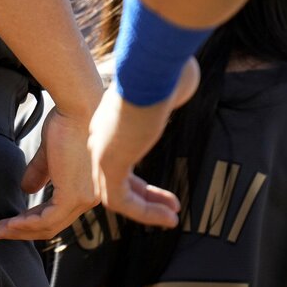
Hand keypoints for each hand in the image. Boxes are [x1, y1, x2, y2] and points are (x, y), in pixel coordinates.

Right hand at [0, 108, 95, 240]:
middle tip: (2, 231)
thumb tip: (26, 188)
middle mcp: (92, 197)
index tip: (14, 221)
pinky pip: (46, 219)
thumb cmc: (70, 120)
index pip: (61, 213)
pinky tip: (8, 223)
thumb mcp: (52, 151)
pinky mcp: (74, 195)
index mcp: (90, 186)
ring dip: (20, 230)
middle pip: (55, 224)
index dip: (35, 220)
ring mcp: (84, 198)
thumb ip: (41, 171)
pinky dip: (25, 224)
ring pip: (49, 225)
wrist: (79, 105)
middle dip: (25, 230)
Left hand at [88, 59, 199, 227]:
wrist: (147, 68)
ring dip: (146, 210)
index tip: (157, 185)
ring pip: (116, 195)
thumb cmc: (162, 69)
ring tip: (171, 219)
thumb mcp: (166, 83)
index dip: (137, 173)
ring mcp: (102, 150)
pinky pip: (122, 201)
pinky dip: (145, 213)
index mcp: (112, 119)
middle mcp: (103, 137)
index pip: (120, 153)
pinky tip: (168, 217)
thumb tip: (184, 81)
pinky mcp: (109, 163)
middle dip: (143, 196)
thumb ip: (169, 91)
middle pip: (116, 177)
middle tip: (168, 206)